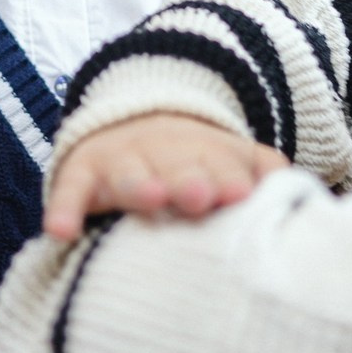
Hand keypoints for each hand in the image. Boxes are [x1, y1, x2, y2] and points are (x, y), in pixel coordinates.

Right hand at [43, 113, 289, 241]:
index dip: (230, 179)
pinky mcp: (84, 173)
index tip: (239, 195)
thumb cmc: (196, 163)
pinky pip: (70, 189)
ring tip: (149, 200)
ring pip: (129, 173)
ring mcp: (123, 162)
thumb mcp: (232, 160)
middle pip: (179, 167)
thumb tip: (290, 185)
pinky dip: (64, 207)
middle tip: (199, 196)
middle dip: (189, 180)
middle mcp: (166, 156)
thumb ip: (262, 171)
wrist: (135, 122)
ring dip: (138, 185)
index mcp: (209, 156)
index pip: (223, 167)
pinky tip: (61, 230)